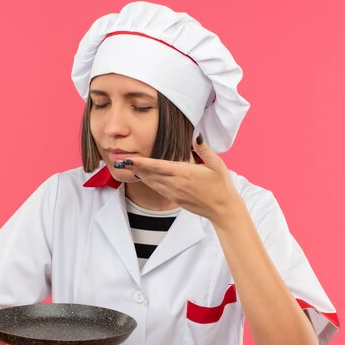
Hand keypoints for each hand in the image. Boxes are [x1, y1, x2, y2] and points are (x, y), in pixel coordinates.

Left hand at [115, 135, 241, 221]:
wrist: (223, 210)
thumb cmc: (222, 186)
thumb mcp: (217, 164)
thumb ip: (204, 149)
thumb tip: (196, 135)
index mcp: (184, 173)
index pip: (157, 166)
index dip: (141, 162)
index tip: (129, 159)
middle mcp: (176, 184)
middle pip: (150, 174)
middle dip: (135, 167)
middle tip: (121, 161)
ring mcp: (174, 193)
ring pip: (152, 182)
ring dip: (140, 174)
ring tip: (128, 167)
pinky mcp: (175, 199)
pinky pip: (158, 189)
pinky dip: (148, 182)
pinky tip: (143, 177)